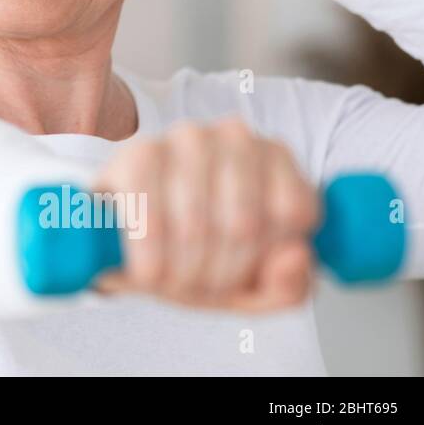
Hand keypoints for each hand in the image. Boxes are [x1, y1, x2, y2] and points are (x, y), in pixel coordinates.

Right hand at [93, 117, 319, 312]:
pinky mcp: (139, 152)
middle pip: (244, 224)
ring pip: (196, 223)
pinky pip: (150, 213)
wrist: (126, 241)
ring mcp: (186, 138)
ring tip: (173, 280)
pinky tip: (148, 272)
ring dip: (184, 270)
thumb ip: (289, 285)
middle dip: (220, 272)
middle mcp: (236, 137)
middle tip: (201, 286)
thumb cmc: (199, 256)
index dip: (265, 260)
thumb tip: (297, 256)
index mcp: (276, 159)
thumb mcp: (252, 287)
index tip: (244, 277)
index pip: (293, 213)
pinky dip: (150, 255)